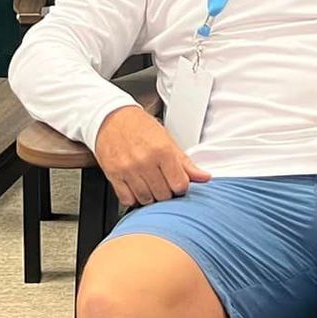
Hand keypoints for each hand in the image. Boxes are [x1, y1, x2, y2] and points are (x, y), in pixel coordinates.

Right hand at [94, 105, 210, 208]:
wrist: (111, 117)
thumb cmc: (140, 126)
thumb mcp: (167, 140)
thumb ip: (186, 162)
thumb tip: (204, 177)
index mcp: (162, 151)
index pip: (180, 185)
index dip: (181, 186)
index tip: (177, 182)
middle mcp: (144, 161)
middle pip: (164, 195)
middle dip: (166, 192)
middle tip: (162, 181)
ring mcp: (128, 169)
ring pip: (146, 199)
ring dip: (150, 196)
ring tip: (149, 183)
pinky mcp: (113, 175)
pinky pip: (127, 199)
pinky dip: (133, 198)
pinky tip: (136, 187)